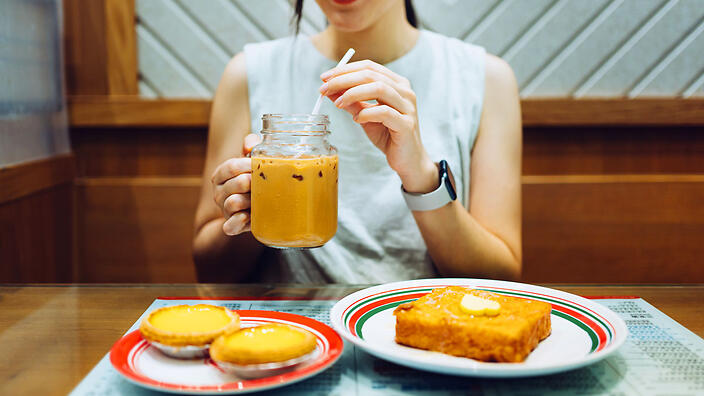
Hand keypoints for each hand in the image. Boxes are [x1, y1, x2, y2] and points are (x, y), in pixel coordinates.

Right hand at [211, 133, 261, 234]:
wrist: (259, 207)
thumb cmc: (255, 180)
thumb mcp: (252, 162)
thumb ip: (252, 147)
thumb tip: (250, 144)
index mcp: (221, 175)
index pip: (231, 167)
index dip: (247, 165)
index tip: (260, 166)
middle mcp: (219, 192)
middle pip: (235, 184)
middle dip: (252, 183)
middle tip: (264, 184)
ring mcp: (224, 210)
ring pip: (233, 203)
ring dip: (250, 200)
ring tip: (261, 200)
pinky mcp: (232, 226)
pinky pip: (230, 226)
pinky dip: (239, 222)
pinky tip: (249, 217)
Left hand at [319, 60, 437, 192]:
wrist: (407, 159)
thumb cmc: (387, 135)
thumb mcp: (364, 115)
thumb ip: (350, 101)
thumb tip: (330, 89)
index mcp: (396, 83)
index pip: (369, 66)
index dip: (345, 69)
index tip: (324, 78)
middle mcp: (404, 91)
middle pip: (371, 75)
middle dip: (344, 80)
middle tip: (325, 89)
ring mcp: (407, 107)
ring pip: (379, 88)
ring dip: (353, 94)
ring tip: (339, 104)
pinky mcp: (406, 124)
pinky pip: (384, 112)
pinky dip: (367, 114)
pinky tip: (357, 120)